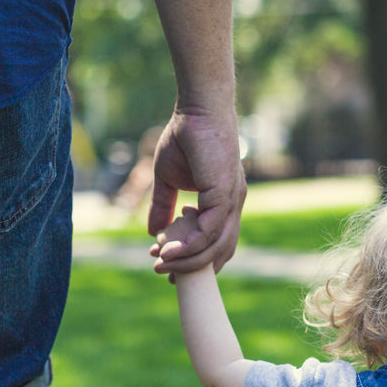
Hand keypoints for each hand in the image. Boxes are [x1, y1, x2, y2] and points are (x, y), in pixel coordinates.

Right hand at [146, 105, 245, 273]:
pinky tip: (170, 251)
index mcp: (225, 202)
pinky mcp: (226, 194)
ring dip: (188, 260)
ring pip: (215, 245)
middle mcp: (234, 205)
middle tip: (166, 277)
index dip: (197, 258)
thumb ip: (164, 206)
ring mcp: (233, 201)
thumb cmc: (185, 137)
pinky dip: (190, 245)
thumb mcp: (168, 178)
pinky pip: (210, 231)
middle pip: (220, 250)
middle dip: (194, 268)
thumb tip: (153, 232)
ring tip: (161, 264)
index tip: (171, 268)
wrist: (197, 110)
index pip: (217, 241)